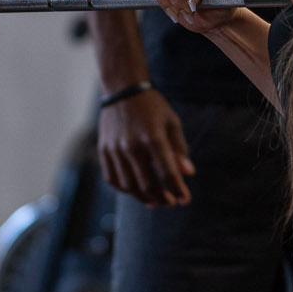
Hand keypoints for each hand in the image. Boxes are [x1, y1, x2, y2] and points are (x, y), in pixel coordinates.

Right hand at [98, 88, 195, 206]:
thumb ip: (180, 149)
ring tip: (154, 200)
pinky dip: (124, 189)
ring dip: (143, 197)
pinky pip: (112, 179)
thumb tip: (188, 173)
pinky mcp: (104, 150)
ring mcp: (115, 149)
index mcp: (153, 138)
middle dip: (162, 198)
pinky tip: (135, 190)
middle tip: (170, 202)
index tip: (185, 200)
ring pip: (129, 186)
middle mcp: (132, 146)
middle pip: (147, 184)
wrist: (122, 89)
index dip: (178, 190)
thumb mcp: (172, 122)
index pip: (167, 173)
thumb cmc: (152, 106)